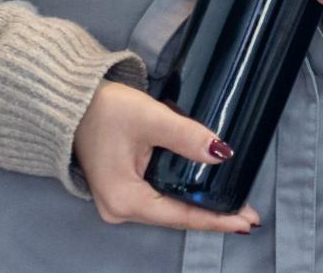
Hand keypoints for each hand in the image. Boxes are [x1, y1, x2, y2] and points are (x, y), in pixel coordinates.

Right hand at [71, 81, 258, 233]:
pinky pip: (159, 199)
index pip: (181, 215)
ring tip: (234, 205)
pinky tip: (204, 194)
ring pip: (168, 209)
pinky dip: (183, 198)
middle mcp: (119, 208)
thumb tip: (222, 153)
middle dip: (212, 216)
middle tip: (248, 214)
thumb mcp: (150, 119)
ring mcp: (118, 201)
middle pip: (176, 217)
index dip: (215, 219)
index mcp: (125, 199)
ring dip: (199, 208)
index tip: (246, 221)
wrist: (73, 102)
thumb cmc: (105, 110)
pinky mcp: (122, 188)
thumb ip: (187, 136)